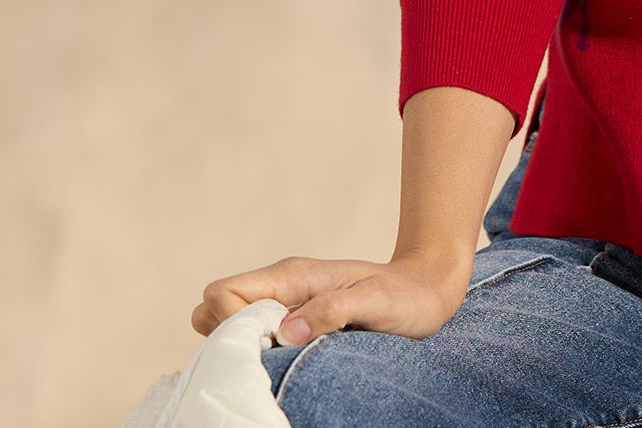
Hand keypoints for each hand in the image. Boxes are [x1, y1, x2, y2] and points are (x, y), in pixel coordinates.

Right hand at [193, 251, 470, 345]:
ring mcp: (286, 304)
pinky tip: (288, 364)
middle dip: (224, 338)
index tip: (262, 343)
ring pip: (228, 324)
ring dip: (242, 348)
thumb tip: (286, 331)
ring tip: (280, 361)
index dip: (227, 323)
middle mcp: (281, 288)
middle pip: (213, 308)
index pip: (222, 293)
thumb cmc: (405, 294)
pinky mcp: (295, 321)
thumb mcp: (374, 301)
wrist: (428, 287)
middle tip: (266, 356)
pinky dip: (258, 353)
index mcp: (291, 277)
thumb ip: (332, 310)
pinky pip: (254, 336)